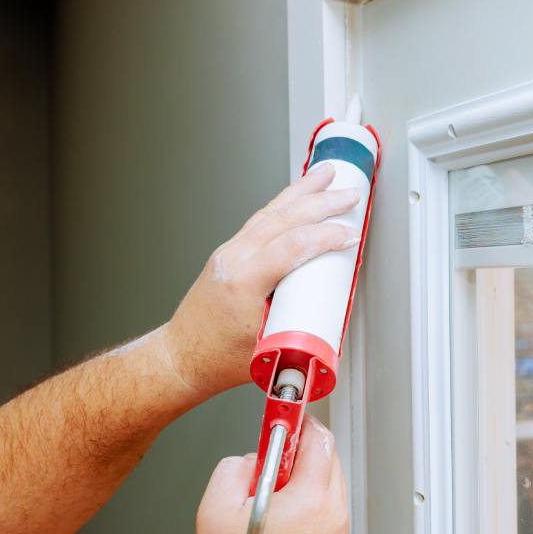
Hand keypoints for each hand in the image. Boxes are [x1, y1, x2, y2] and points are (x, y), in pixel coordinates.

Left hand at [163, 164, 360, 396]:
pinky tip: (299, 195)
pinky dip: (285, 203)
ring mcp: (230, 252)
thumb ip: (302, 330)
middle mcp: (233, 260)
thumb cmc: (217, 359)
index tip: (349, 234)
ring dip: (303, 192)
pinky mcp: (231, 252)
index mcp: (241, 282)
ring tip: (327, 174)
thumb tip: (335, 317)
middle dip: (321, 203)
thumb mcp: (268, 350)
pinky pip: (262, 219)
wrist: (182, 356)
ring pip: (271, 212)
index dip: (324, 237)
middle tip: (350, 194)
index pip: (291, 247)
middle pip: (283, 219)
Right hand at [196, 416, 348, 533]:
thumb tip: (249, 457)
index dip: (296, 422)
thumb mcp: (215, 511)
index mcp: (310, 498)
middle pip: (328, 456)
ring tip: (272, 492)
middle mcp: (332, 512)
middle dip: (299, 448)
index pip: (318, 438)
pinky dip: (309, 497)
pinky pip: (328, 504)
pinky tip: (281, 513)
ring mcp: (337, 530)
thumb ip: (233, 468)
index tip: (282, 418)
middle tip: (270, 458)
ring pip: (330, 480)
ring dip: (304, 473)